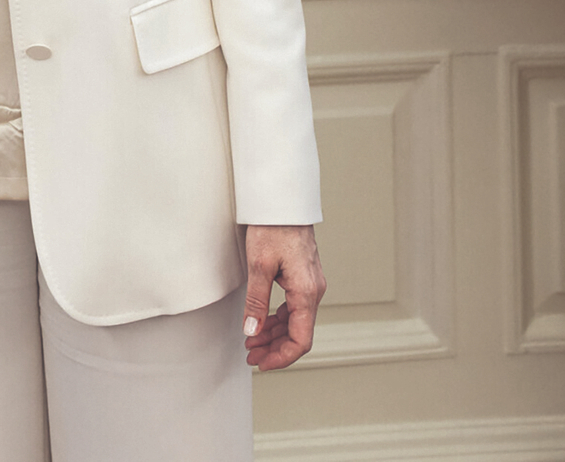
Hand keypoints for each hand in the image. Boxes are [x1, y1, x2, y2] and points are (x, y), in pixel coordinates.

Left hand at [242, 224, 324, 369]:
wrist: (283, 201)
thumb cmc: (273, 227)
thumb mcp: (259, 265)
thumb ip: (256, 301)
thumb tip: (252, 331)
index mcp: (306, 292)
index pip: (301, 339)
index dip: (282, 357)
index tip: (262, 363)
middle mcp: (314, 291)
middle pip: (299, 333)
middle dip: (275, 349)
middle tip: (251, 356)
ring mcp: (310, 285)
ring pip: (296, 321)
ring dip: (275, 335)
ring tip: (252, 342)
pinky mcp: (303, 278)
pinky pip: (294, 307)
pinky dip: (278, 319)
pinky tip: (262, 323)